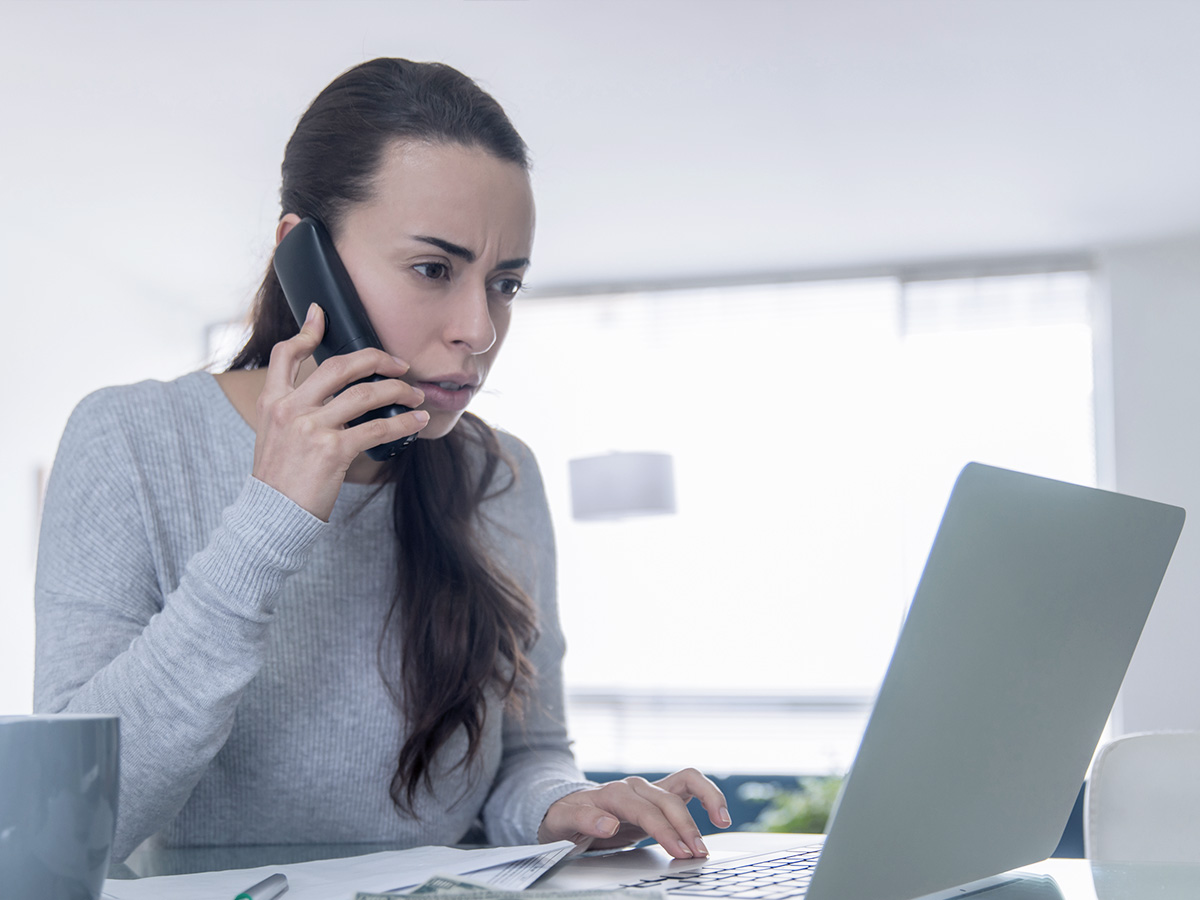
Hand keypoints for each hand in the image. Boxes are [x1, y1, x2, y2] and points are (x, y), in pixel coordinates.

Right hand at [252, 303, 428, 519]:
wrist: (271, 517)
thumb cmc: (280, 480)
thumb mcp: (273, 437)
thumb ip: (295, 412)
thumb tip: (332, 398)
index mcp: (272, 402)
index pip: (284, 354)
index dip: (305, 331)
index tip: (321, 313)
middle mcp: (289, 409)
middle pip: (339, 367)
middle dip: (376, 359)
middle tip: (400, 364)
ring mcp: (311, 428)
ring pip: (365, 394)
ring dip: (398, 390)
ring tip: (415, 395)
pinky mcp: (332, 451)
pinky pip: (377, 428)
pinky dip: (403, 423)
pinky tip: (416, 422)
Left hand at [538, 768, 731, 858]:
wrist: (567, 811)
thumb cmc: (565, 818)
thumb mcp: (562, 822)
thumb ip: (583, 820)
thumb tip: (609, 823)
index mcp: (613, 793)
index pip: (646, 810)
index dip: (664, 830)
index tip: (679, 851)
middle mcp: (635, 786)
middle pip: (669, 800)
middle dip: (686, 827)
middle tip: (696, 854)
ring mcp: (650, 789)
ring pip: (688, 781)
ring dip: (707, 802)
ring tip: (721, 824)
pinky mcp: (660, 795)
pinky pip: (691, 785)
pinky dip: (708, 795)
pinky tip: (719, 816)